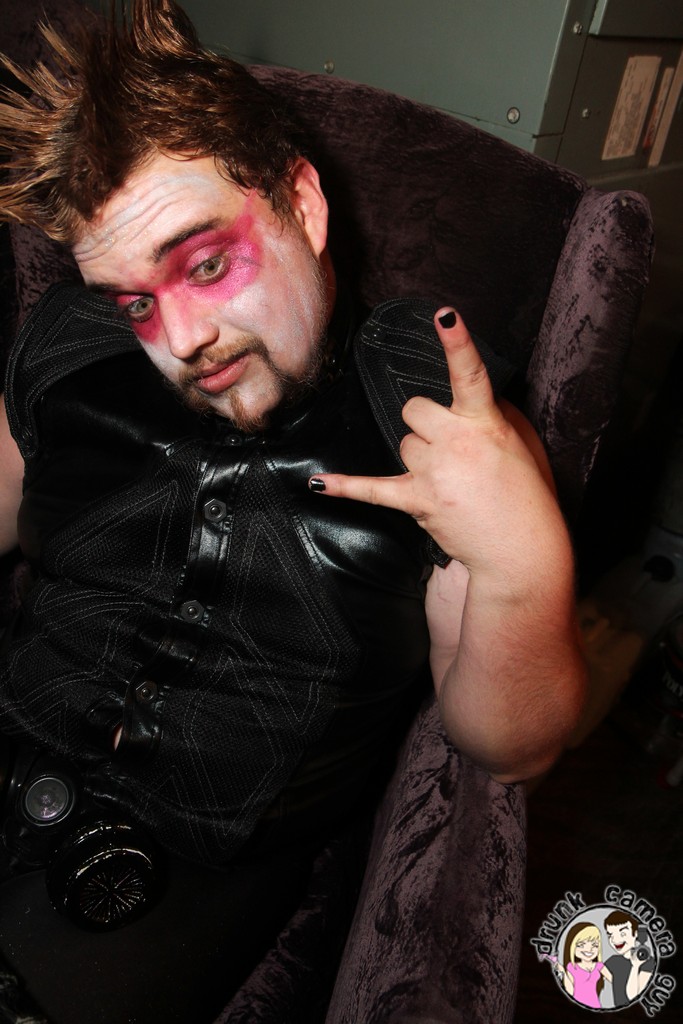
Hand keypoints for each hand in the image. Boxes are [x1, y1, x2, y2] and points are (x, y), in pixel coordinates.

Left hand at [309, 307, 561, 587]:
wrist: (520, 550)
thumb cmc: (526, 496)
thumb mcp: (520, 444)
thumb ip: (492, 417)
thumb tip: (463, 406)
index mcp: (486, 423)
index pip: (470, 375)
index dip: (458, 343)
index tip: (444, 315)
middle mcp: (456, 442)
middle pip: (414, 409)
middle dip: (426, 422)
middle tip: (451, 447)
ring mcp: (433, 472)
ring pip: (404, 444)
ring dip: (419, 455)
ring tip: (449, 479)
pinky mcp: (416, 500)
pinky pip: (372, 489)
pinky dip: (346, 486)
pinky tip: (318, 483)